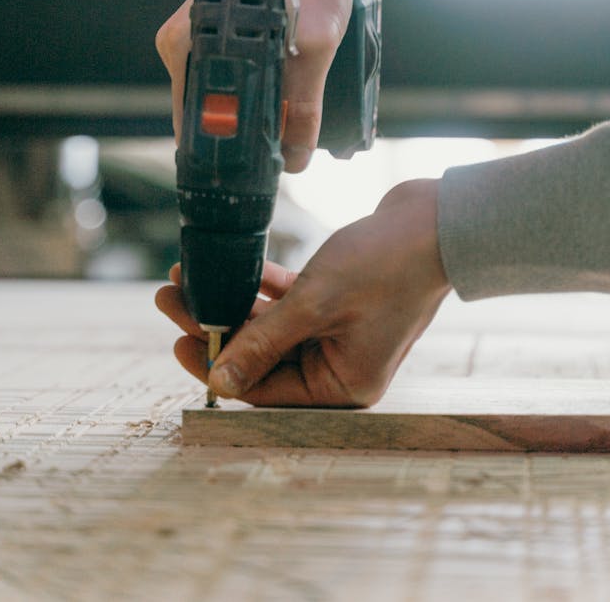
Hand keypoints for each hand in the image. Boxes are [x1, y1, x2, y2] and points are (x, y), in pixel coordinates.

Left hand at [154, 179, 450, 406]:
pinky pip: (290, 303)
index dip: (217, 365)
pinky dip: (263, 285)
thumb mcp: (315, 304)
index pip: (264, 389)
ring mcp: (341, 333)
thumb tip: (218, 383)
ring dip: (233, 301)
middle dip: (216, 325)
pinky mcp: (340, 303)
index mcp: (343, 384)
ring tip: (188, 275)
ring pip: (270, 326)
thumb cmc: (386, 265)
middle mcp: (341, 366)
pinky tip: (234, 265)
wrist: (437, 220)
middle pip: (262, 355)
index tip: (178, 338)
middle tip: (171, 298)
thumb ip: (263, 343)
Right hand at [155, 0, 353, 172]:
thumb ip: (303, 104)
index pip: (192, 123)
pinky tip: (285, 97)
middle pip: (207, 112)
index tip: (256, 177)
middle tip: (283, 153)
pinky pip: (231, 75)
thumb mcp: (313, 41)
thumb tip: (296, 158)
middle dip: (243, 138)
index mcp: (184, 45)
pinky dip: (256, 90)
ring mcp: (198, 35)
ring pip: (223, 95)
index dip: (225, 155)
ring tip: (291, 126)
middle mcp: (182, 41)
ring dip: (254, 114)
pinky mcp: (218, 30)